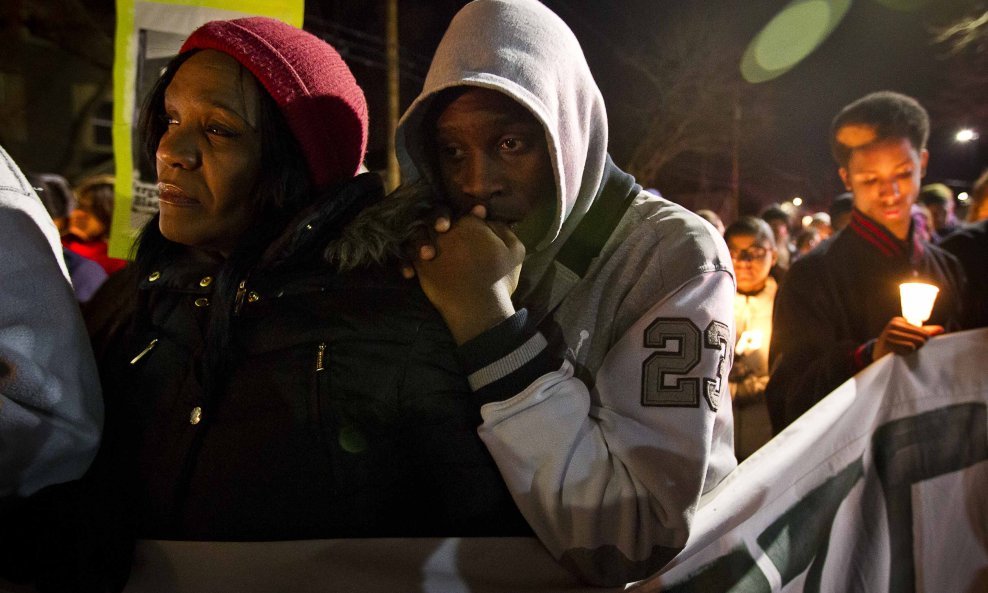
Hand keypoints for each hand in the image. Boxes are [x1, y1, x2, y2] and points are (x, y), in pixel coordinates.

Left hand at [412, 207, 524, 343]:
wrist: (479, 308)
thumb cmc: (500, 280)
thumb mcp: (515, 251)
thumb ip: (504, 229)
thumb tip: (491, 219)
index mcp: (470, 224)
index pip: (465, 212)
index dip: (469, 218)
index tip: (473, 226)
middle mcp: (447, 232)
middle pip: (439, 218)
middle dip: (442, 223)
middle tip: (450, 238)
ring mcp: (431, 247)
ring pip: (420, 234)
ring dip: (424, 240)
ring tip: (431, 254)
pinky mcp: (420, 266)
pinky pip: (409, 256)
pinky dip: (409, 261)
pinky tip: (413, 271)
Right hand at [872, 316, 944, 359]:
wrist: (876, 356)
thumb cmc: (896, 346)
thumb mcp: (909, 336)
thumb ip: (925, 332)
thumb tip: (941, 329)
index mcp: (899, 320)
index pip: (924, 332)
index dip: (921, 341)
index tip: (908, 344)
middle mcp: (894, 324)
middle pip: (923, 336)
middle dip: (918, 345)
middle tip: (906, 349)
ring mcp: (890, 332)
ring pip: (917, 342)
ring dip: (912, 350)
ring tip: (902, 351)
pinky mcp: (888, 342)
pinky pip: (910, 347)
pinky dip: (906, 353)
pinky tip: (898, 354)